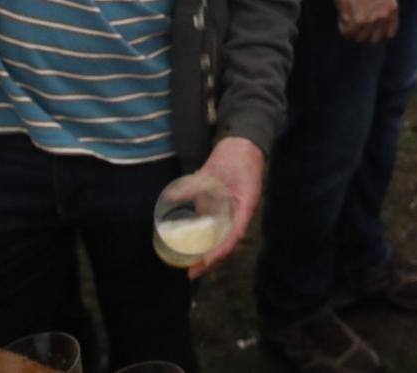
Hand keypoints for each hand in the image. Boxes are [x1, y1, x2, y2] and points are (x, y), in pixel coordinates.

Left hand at [188, 136, 265, 278]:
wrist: (244, 145)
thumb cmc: (239, 157)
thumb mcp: (220, 169)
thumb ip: (196, 184)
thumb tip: (173, 195)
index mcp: (244, 208)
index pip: (233, 237)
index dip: (219, 252)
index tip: (204, 263)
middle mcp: (238, 214)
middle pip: (226, 244)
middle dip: (210, 261)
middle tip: (191, 272)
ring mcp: (232, 211)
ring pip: (221, 239)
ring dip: (208, 254)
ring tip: (192, 266)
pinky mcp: (224, 206)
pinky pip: (216, 226)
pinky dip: (205, 238)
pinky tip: (192, 245)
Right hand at [330, 0, 398, 44]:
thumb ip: (381, 10)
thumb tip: (374, 24)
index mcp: (392, 9)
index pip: (389, 34)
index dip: (377, 32)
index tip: (369, 29)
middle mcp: (383, 17)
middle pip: (373, 39)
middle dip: (363, 34)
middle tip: (355, 23)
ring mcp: (370, 20)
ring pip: (359, 38)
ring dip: (351, 30)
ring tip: (347, 16)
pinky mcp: (355, 21)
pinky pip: (346, 33)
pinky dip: (342, 26)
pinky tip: (342, 13)